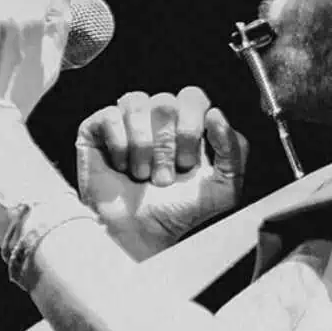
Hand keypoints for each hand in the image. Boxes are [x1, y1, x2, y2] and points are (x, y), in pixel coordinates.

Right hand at [73, 87, 248, 258]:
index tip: (187, 163)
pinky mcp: (96, 129)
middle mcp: (156, 118)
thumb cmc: (177, 212)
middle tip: (163, 176)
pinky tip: (120, 166)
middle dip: (165, 146)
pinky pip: (109, 116)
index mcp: (186, 124)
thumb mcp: (223, 188)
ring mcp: (124, 121)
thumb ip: (235, 151)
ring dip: (142, 147)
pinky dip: (118, 145)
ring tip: (141, 173)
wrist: (140, 234)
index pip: (192, 96)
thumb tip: (217, 115)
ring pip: (136, 103)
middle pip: (164, 101)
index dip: (190, 127)